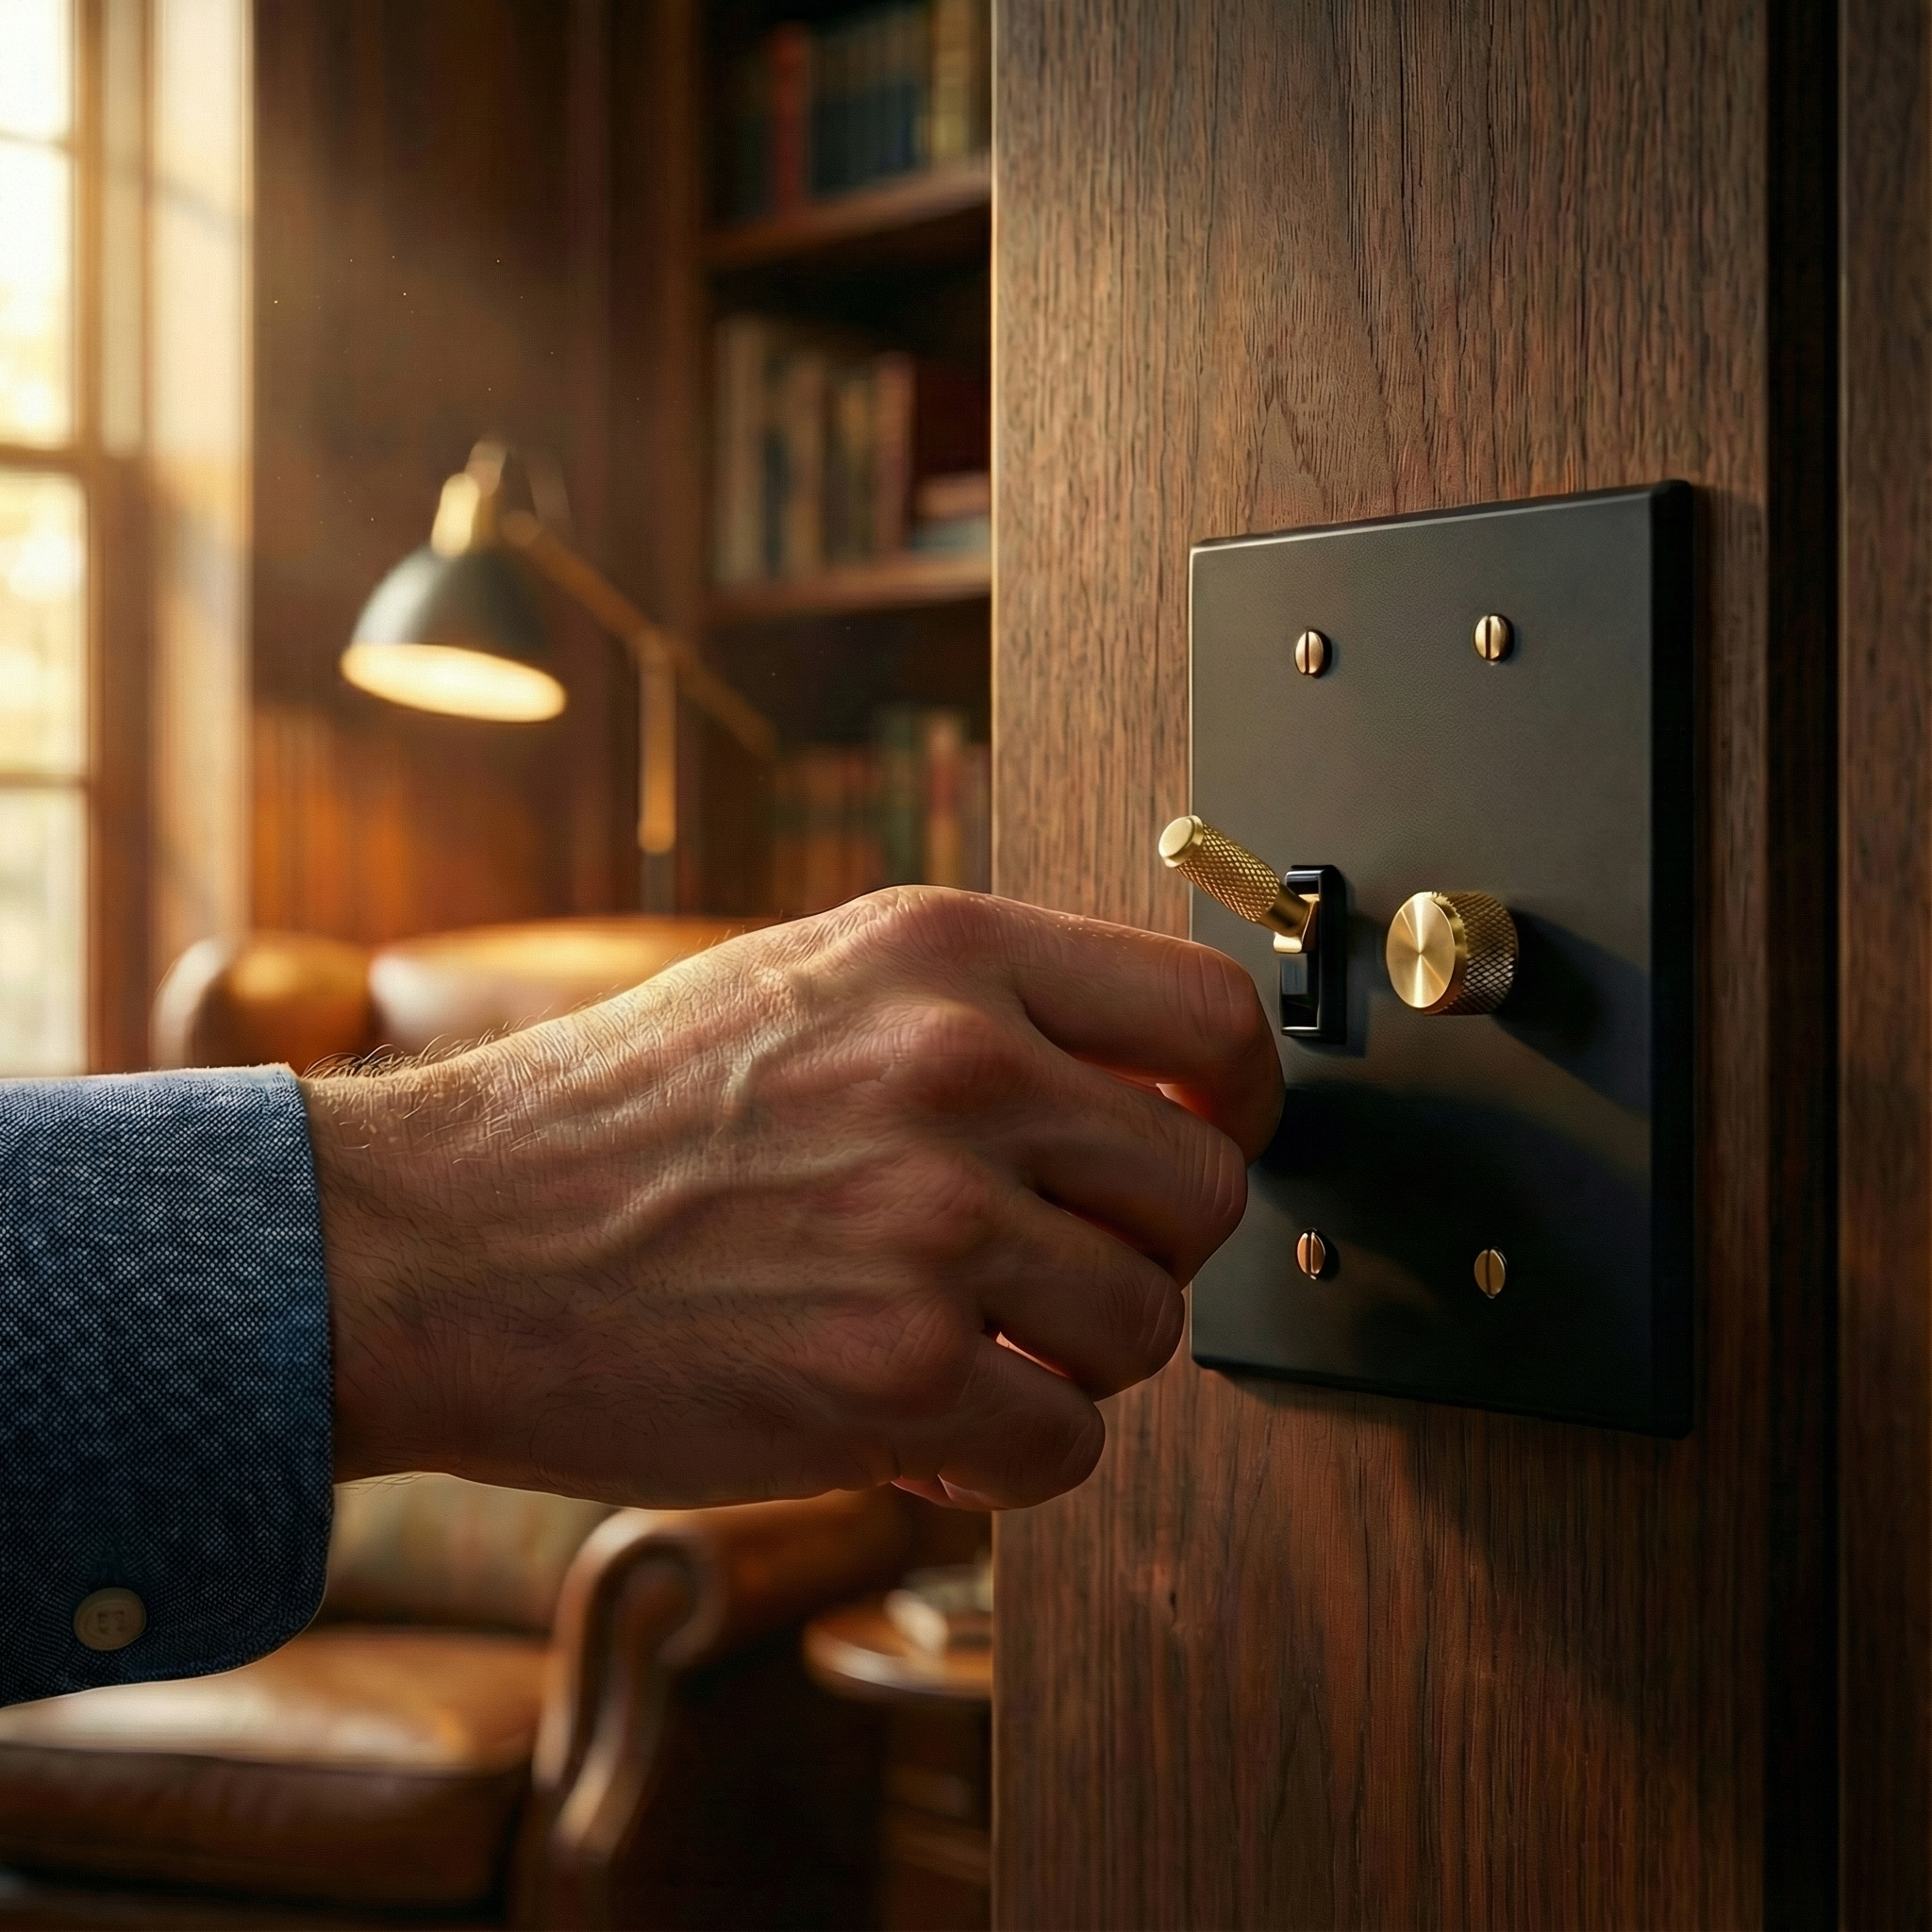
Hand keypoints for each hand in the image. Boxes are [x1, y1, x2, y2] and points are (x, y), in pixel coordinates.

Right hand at [305, 888, 1281, 1510]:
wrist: (442, 1240)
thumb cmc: (619, 1118)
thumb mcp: (809, 984)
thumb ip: (983, 1012)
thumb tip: (1148, 1092)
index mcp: (944, 951)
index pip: (1210, 1020)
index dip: (1233, 1105)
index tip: (1200, 1147)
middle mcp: (957, 1066)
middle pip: (1201, 1190)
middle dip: (1139, 1255)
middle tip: (1047, 1276)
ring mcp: (932, 1222)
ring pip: (1146, 1328)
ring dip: (1066, 1361)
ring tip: (957, 1346)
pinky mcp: (896, 1377)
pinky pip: (1069, 1445)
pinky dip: (1006, 1457)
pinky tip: (916, 1426)